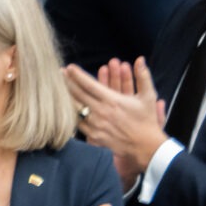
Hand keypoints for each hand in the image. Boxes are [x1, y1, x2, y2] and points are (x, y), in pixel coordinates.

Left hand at [67, 56, 167, 182]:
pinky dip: (71, 114)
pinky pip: (77, 123)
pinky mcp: (93, 136)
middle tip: (57, 74)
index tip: (69, 67)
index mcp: (112, 100)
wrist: (144, 146)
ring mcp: (95, 125)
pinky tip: (64, 109)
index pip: (89, 85)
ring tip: (57, 89)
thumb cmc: (147, 120)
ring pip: (74, 109)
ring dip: (65, 98)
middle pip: (77, 95)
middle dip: (66, 82)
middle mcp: (101, 112)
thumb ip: (143, 76)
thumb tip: (140, 59)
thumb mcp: (149, 96)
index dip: (77, 75)